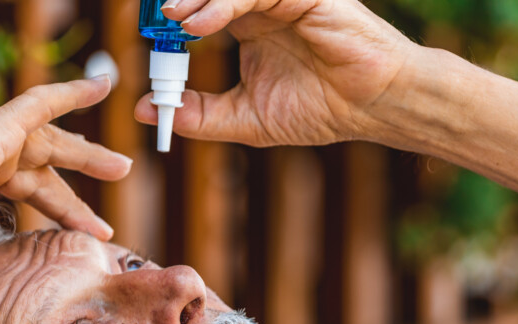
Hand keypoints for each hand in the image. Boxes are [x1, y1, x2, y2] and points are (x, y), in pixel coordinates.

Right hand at [0, 77, 129, 237]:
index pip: (26, 188)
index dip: (58, 207)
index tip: (80, 228)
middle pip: (46, 167)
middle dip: (79, 183)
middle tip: (109, 197)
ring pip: (55, 143)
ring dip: (90, 155)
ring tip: (122, 167)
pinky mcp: (2, 123)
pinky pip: (45, 102)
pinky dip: (74, 92)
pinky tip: (102, 85)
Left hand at [134, 0, 415, 146]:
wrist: (371, 107)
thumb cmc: (322, 110)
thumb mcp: (247, 119)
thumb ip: (200, 114)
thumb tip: (147, 109)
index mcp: (247, 27)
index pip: (195, 10)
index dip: (168, 20)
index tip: (146, 36)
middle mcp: (260, 6)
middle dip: (173, 2)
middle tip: (149, 19)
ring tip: (169, 17)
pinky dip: (221, 3)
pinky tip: (199, 23)